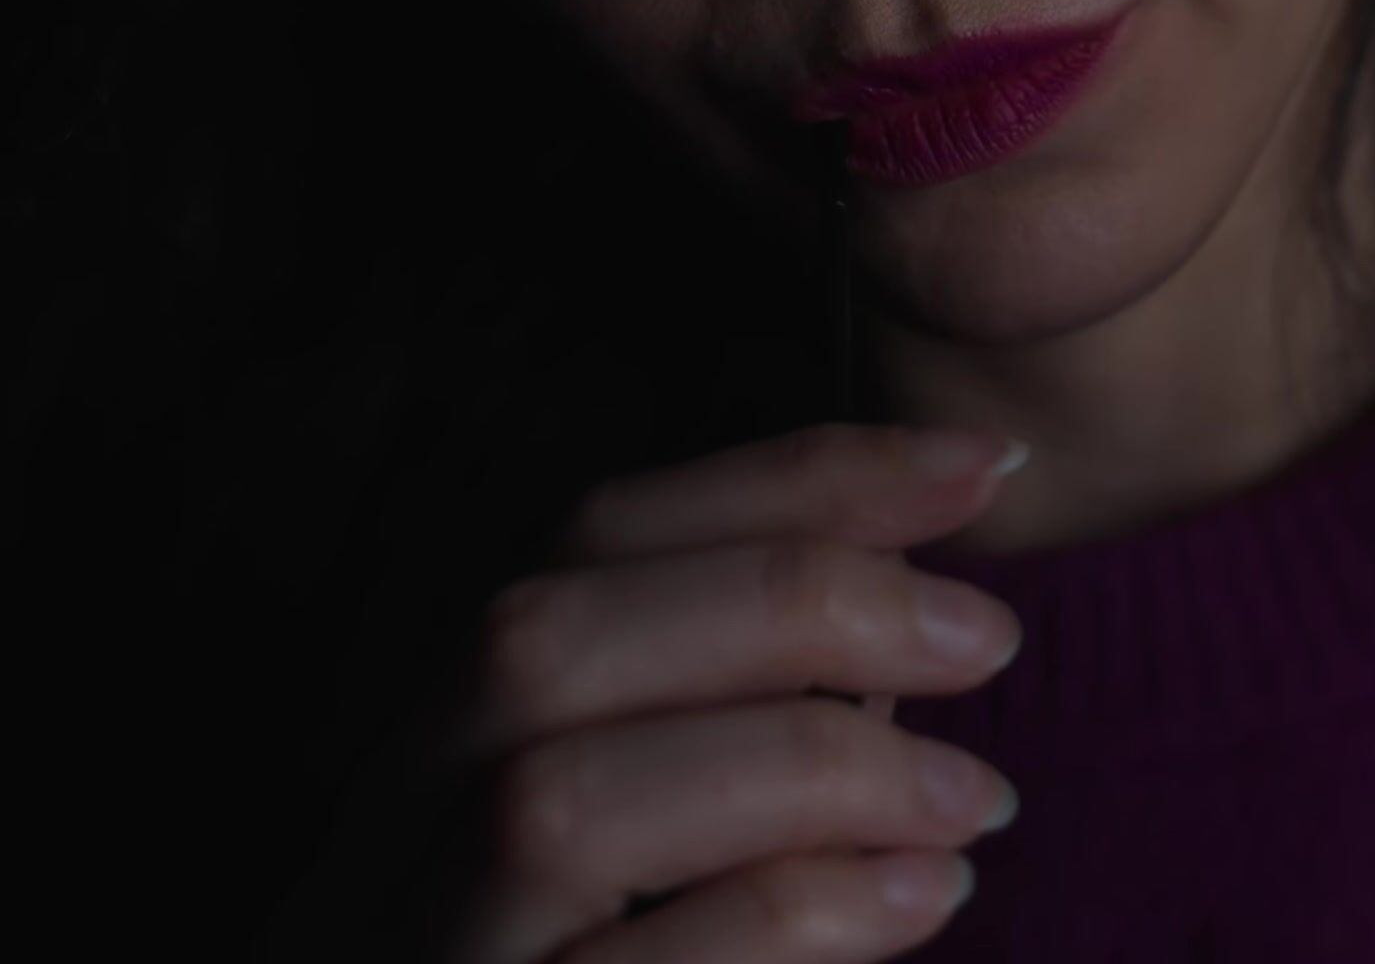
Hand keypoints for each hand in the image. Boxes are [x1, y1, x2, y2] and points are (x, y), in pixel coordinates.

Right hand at [261, 424, 1032, 963]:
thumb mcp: (674, 828)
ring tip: (973, 798)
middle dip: (792, 602)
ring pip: (558, 806)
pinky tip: (921, 897)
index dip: (791, 478)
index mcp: (441, 730)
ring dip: (805, 769)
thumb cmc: (640, 950)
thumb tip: (920, 602)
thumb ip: (747, 714)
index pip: (589, 535)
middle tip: (987, 637)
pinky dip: (792, 913)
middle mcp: (386, 829)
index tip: (981, 460)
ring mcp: (421, 947)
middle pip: (538, 640)